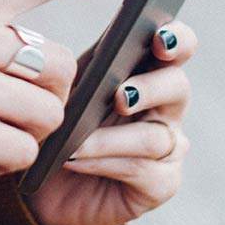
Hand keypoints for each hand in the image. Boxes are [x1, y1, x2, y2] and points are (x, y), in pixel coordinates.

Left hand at [23, 19, 196, 224]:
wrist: (47, 186)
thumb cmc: (62, 126)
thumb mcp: (70, 88)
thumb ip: (93, 63)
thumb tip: (105, 40)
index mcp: (148, 71)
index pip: (178, 46)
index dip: (177, 39)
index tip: (159, 39)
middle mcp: (166, 107)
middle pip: (178, 87)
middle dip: (151, 88)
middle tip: (120, 96)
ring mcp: (170, 147)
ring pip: (154, 136)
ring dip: (109, 138)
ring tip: (75, 140)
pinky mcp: (162, 183)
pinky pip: (140, 169)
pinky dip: (101, 161)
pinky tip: (73, 159)